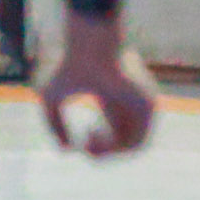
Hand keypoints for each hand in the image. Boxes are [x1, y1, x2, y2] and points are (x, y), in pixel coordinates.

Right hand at [40, 13, 158, 158]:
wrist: (91, 46)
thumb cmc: (69, 67)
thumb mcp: (50, 97)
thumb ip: (54, 124)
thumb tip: (65, 150)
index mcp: (112, 95)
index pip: (113, 128)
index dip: (97, 143)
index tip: (79, 141)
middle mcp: (130, 101)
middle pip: (124, 138)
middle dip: (103, 150)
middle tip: (86, 148)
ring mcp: (142, 104)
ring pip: (134, 143)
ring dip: (110, 152)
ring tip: (90, 145)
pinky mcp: (148, 106)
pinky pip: (140, 141)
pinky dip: (118, 148)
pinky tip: (97, 137)